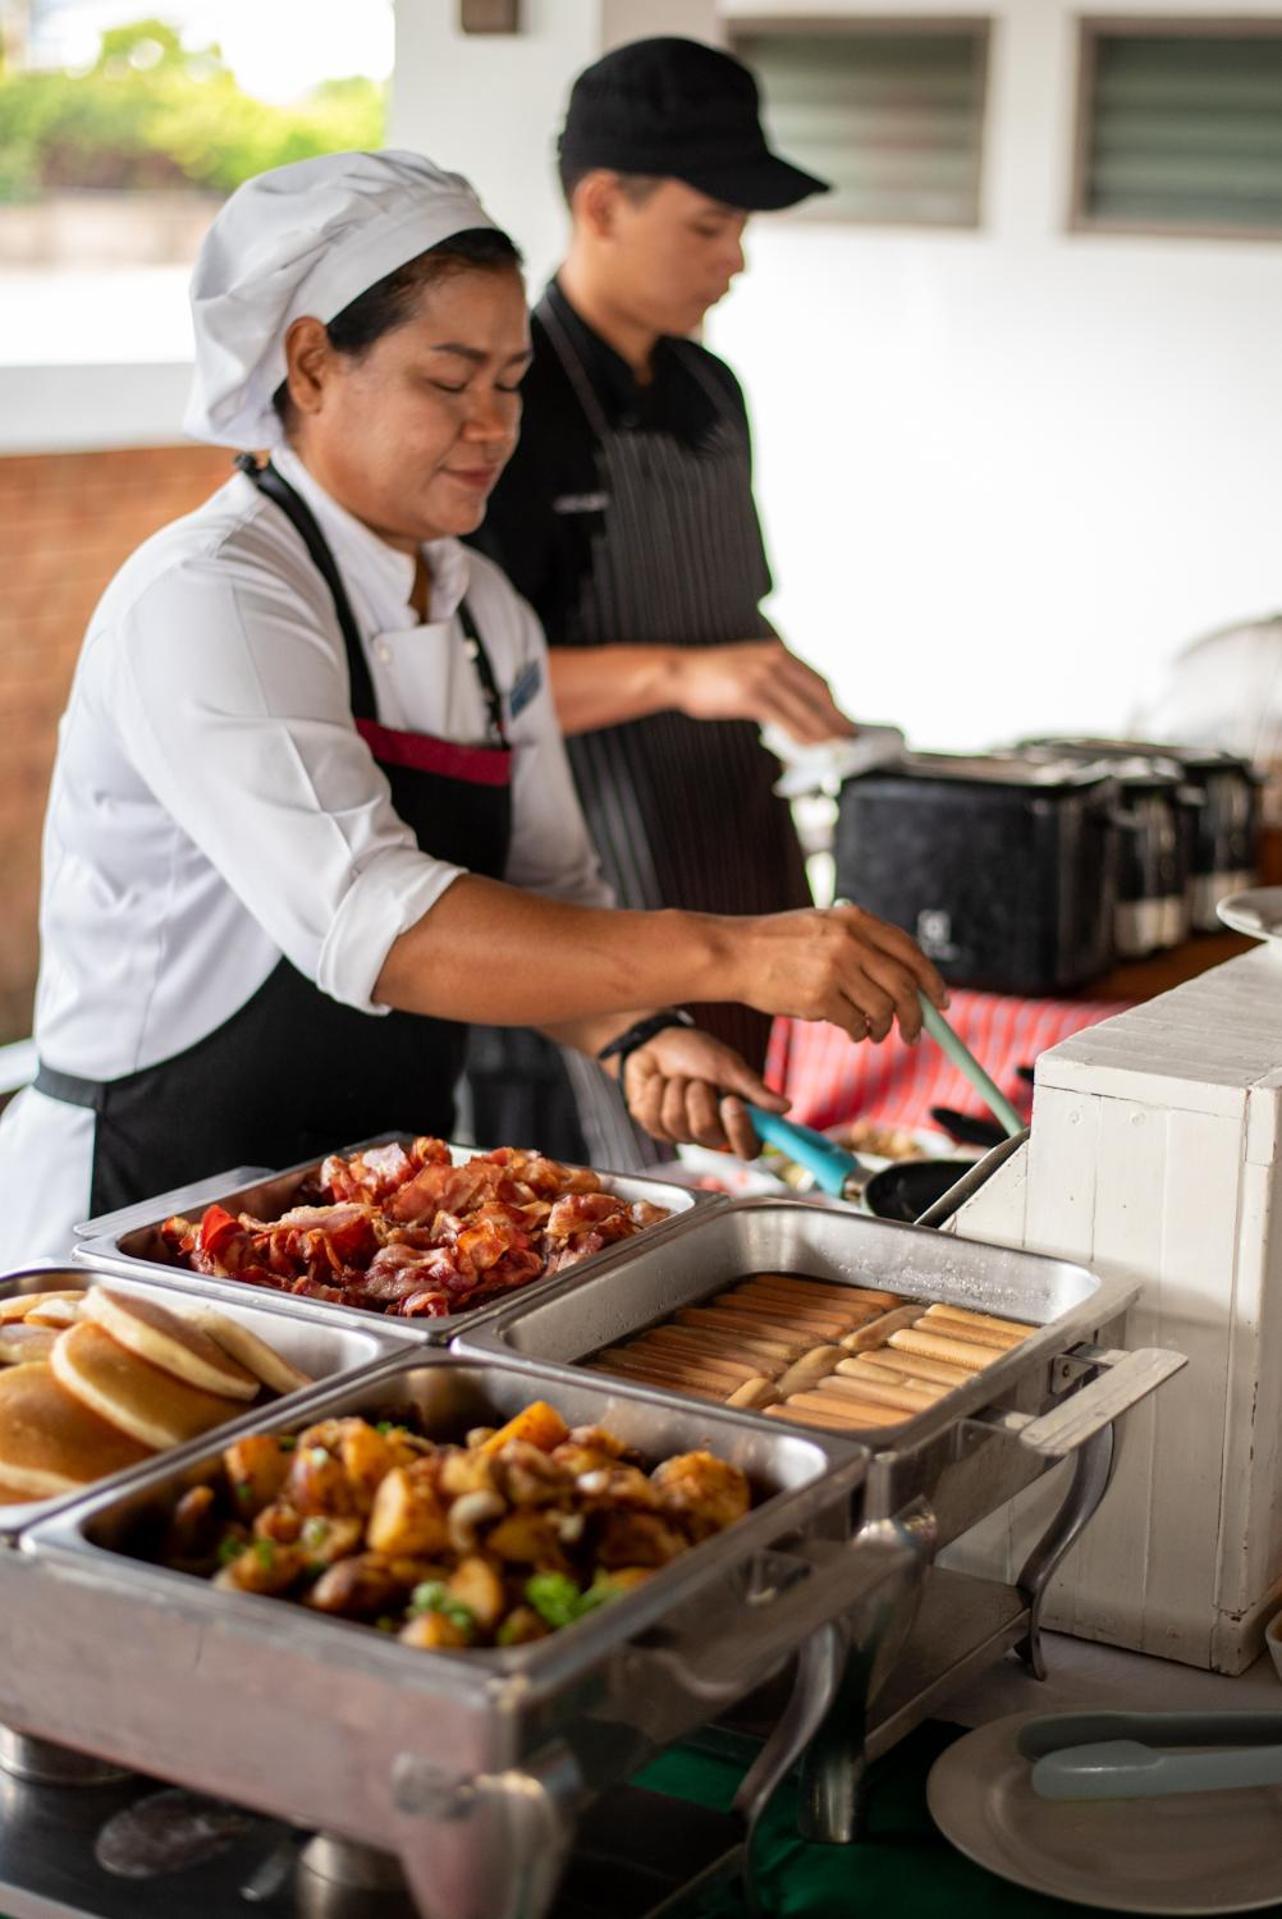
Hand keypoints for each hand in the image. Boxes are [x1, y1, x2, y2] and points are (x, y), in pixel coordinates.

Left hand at [620, 1026, 787, 1159]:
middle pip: (706, 1133)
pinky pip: (653, 1117)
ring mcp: (682, 1134)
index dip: (740, 1132)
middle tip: (697, 1080)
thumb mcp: (728, 1066)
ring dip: (676, 1090)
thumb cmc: (698, 1052)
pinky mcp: (655, 1128)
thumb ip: (754, 1089)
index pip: (749, 1149)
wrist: (659, 1041)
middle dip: (698, 1096)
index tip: (731, 1101)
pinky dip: (656, 1090)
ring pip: (676, 1123)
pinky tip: (659, 1082)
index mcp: (737, 1120)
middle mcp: (712, 1134)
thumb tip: (787, 1107)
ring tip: (679, 1078)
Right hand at [670, 640, 852, 745]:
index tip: (843, 721)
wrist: (679, 673)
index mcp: (778, 653)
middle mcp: (776, 661)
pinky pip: (785, 720)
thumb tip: (793, 708)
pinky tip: (811, 747)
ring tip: (836, 748)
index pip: (817, 681)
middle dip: (836, 719)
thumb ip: (772, 680)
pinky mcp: (751, 695)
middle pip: (819, 694)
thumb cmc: (711, 676)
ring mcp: (764, 677)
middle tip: (849, 738)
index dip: (834, 704)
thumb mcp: (748, 666)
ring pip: (805, 710)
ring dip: (824, 732)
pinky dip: (802, 736)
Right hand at [728, 904, 948, 1045]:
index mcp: (855, 919)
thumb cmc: (777, 944)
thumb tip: (907, 981)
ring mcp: (835, 969)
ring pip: (883, 1010)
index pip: (911, 951)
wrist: (734, 954)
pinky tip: (849, 1031)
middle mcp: (850, 941)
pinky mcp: (819, 997)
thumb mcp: (823, 925)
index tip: (940, 1001)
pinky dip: (858, 1033)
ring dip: (884, 1029)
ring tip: (873, 1033)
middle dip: (917, 1016)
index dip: (931, 980)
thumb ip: (861, 941)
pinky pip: (855, 1025)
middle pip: (905, 986)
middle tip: (915, 1034)